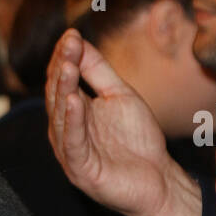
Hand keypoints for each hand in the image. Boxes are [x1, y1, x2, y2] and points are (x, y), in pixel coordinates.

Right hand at [46, 29, 201, 215]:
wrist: (157, 179)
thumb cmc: (138, 140)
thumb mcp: (119, 95)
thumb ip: (99, 71)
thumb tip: (78, 42)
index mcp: (73, 113)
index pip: (61, 82)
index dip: (65, 58)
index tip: (70, 36)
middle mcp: (66, 131)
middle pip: (57, 96)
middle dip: (62, 69)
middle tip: (68, 46)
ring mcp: (71, 152)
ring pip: (61, 118)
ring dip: (63, 90)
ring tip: (67, 66)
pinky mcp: (81, 170)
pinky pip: (73, 143)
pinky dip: (72, 121)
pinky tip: (74, 100)